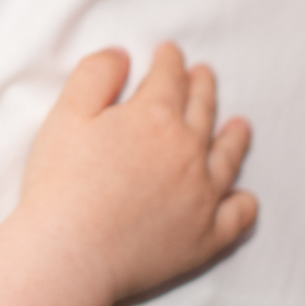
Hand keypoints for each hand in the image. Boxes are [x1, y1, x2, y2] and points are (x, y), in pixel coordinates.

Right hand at [20, 44, 255, 304]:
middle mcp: (188, 151)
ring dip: (234, 138)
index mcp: (156, 117)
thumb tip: (122, 56)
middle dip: (202, 88)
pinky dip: (243, 203)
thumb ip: (95, 74)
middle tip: (204, 75)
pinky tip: (242, 196)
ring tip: (240, 126)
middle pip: (202, 110)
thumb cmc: (61, 183)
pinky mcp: (205, 238)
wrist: (70, 253)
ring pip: (228, 158)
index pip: (168, 78)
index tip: (169, 52)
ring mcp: (203, 196)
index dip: (169, 61)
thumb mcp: (67, 114)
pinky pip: (236, 216)